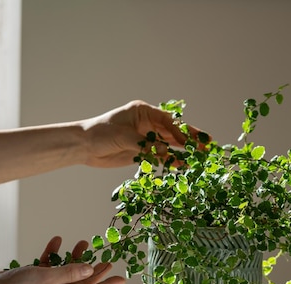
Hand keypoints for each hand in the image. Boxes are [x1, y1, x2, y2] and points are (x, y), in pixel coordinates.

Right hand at [0, 236, 124, 283]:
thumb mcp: (50, 278)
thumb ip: (72, 272)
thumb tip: (89, 269)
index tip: (122, 279)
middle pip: (83, 283)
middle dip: (93, 267)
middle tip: (106, 255)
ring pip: (67, 274)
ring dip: (74, 258)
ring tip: (82, 242)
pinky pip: (50, 270)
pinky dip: (53, 257)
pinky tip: (56, 242)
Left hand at [81, 100, 208, 167]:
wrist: (84, 146)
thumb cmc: (101, 133)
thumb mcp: (125, 137)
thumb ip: (146, 145)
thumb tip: (166, 152)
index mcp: (143, 112)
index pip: (167, 121)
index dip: (180, 131)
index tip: (190, 141)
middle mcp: (147, 123)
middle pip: (172, 131)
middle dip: (189, 139)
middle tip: (206, 145)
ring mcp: (145, 137)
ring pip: (168, 144)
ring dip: (182, 150)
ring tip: (198, 157)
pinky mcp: (142, 151)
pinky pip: (160, 155)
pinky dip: (170, 160)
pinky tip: (182, 164)